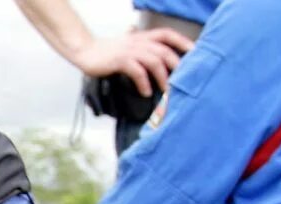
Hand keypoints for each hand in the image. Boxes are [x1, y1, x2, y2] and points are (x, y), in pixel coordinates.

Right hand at [72, 27, 192, 95]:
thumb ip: (141, 46)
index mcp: (143, 36)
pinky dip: (144, 83)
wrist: (85, 51)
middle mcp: (139, 41)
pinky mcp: (120, 61)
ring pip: (154, 61)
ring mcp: (130, 51)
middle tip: (183, 80)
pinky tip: (146, 93)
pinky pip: (138, 72)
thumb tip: (154, 54)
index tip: (194, 52)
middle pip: (165, 51)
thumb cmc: (106, 51)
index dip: (182, 41)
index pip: (168, 34)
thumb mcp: (127, 45)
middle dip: (177, 65)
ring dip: (163, 77)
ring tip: (166, 91)